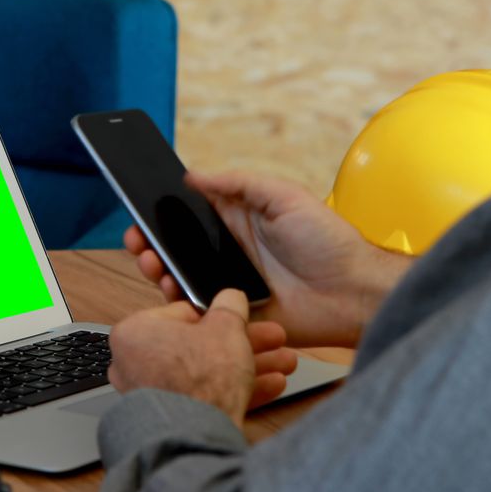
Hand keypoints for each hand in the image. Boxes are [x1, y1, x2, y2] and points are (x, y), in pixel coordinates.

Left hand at [108, 289, 297, 425]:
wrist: (197, 435)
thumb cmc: (199, 378)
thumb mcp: (226, 327)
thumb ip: (230, 306)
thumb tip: (231, 297)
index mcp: (136, 332)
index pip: (184, 314)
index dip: (221, 316)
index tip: (244, 319)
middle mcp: (135, 364)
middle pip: (201, 346)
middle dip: (244, 343)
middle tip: (271, 339)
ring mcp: (152, 396)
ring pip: (208, 373)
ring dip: (249, 366)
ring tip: (283, 363)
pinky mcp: (171, 420)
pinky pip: (206, 398)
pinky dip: (236, 391)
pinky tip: (271, 386)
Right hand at [124, 170, 412, 346]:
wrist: (351, 293)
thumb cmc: (328, 242)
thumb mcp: (284, 197)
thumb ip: (239, 183)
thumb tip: (195, 175)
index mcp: (237, 222)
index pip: (189, 216)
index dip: (163, 215)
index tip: (141, 212)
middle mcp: (228, 254)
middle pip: (177, 250)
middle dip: (151, 246)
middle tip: (138, 243)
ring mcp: (228, 286)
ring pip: (181, 280)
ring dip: (160, 272)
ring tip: (153, 265)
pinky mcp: (232, 316)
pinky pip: (198, 312)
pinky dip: (181, 305)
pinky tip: (173, 293)